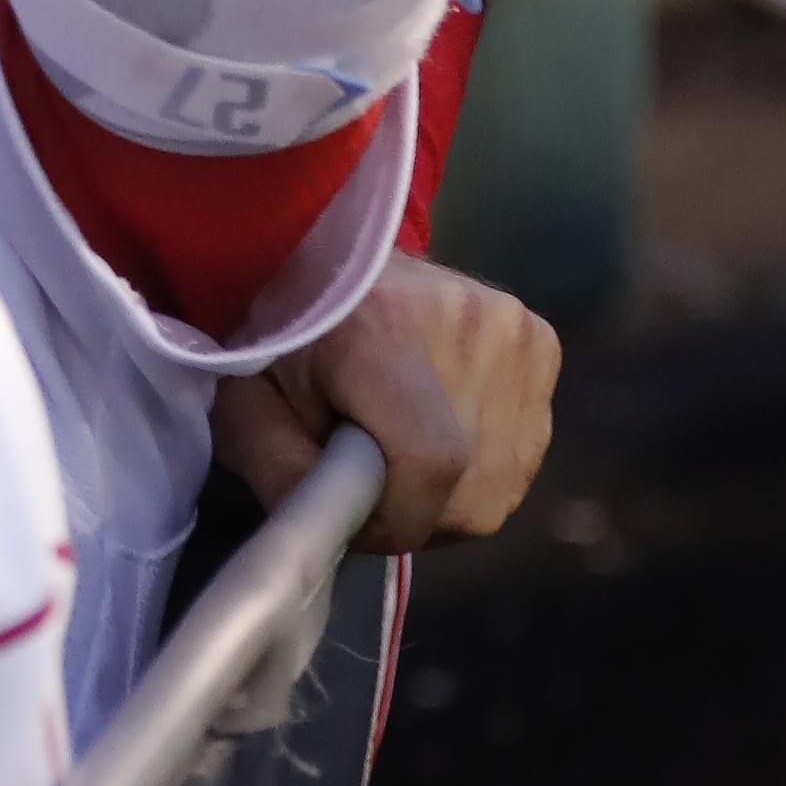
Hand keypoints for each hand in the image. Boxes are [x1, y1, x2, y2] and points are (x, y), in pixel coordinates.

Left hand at [211, 255, 558, 552]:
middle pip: (467, 490)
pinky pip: (521, 451)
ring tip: (396, 444)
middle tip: (364, 477)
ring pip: (500, 483)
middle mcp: (468, 327)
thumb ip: (286, 475)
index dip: (394, 517)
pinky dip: (479, 463)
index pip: (431, 461)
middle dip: (413, 512)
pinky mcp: (542, 343)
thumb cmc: (277, 338)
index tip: (352, 513)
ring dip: (449, 494)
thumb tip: (347, 530)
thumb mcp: (243, 409)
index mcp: (381, 330)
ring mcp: (516, 333)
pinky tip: (435, 420)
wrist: (325, 255)